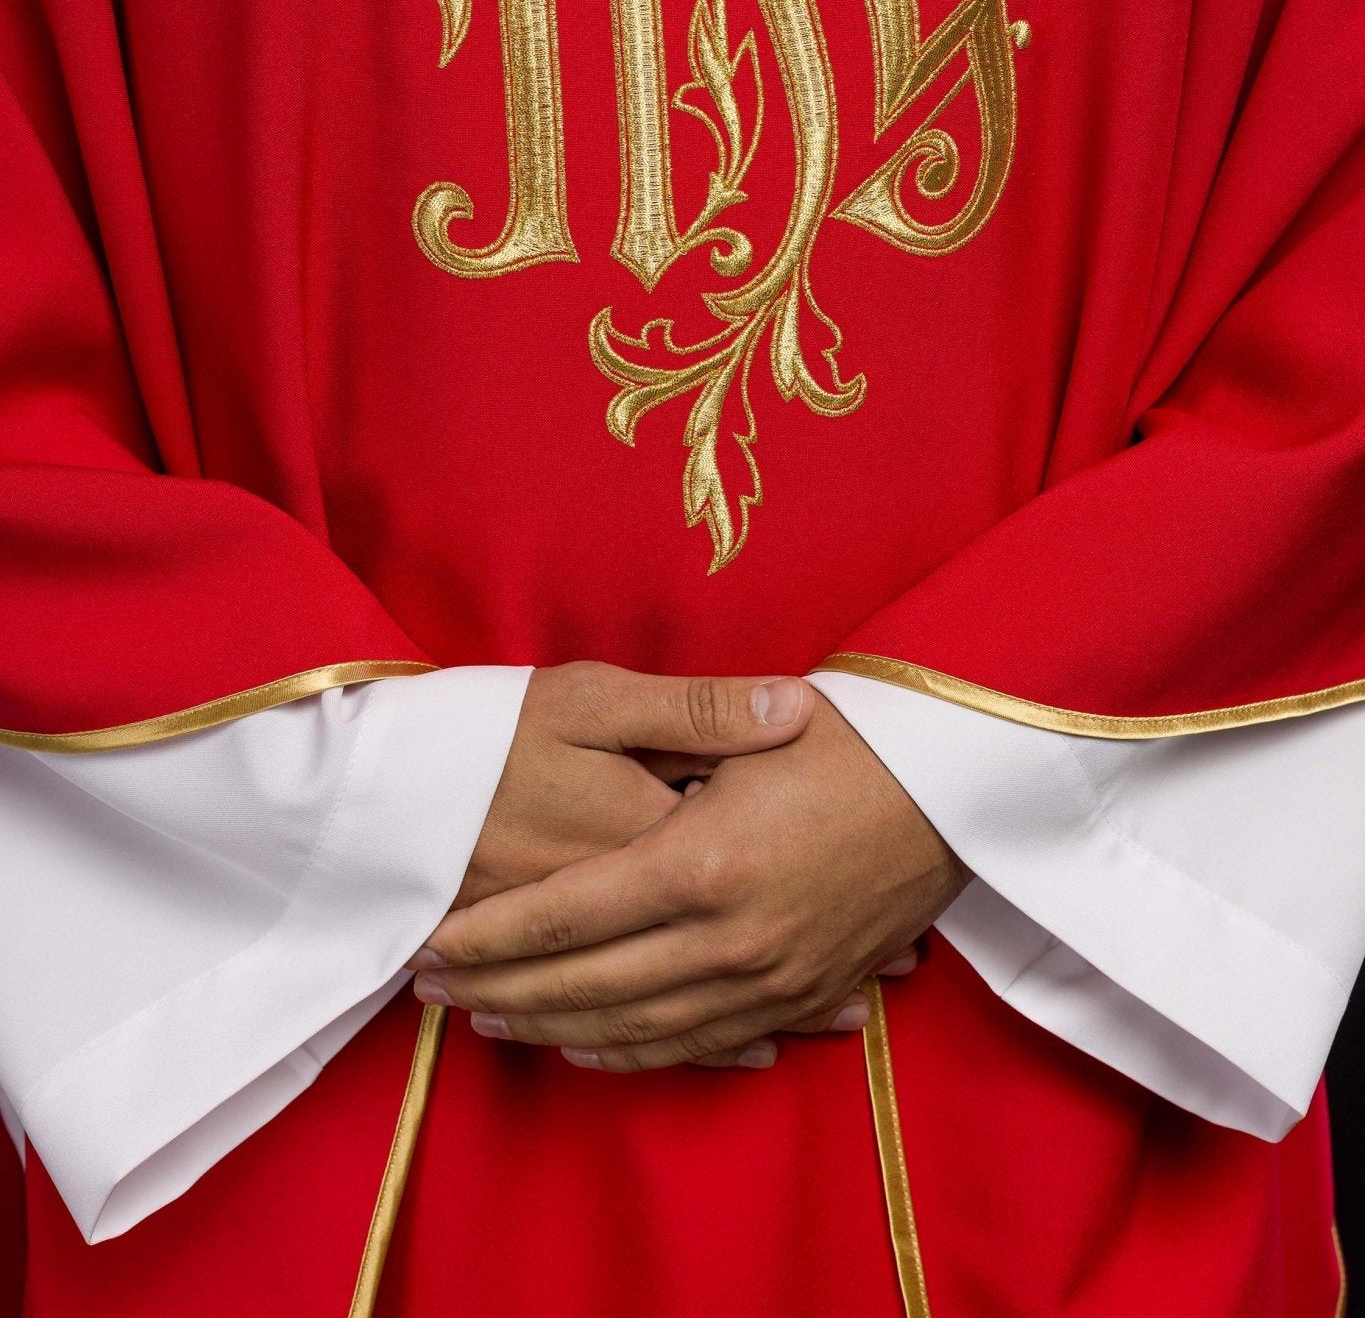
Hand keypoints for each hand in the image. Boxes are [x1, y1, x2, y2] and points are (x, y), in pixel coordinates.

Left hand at [414, 690, 966, 1068]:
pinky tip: (591, 1046)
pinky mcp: (801, 995)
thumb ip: (672, 743)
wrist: (957, 788)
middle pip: (588, 984)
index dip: (494, 935)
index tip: (436, 942)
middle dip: (502, 989)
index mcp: (703, 862)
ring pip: (637, 1025)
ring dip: (555, 1027)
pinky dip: (634, 1050)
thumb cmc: (850, 736)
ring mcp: (770, 979)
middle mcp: (731, 938)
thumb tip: (584, 774)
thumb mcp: (752, 724)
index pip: (569, 916)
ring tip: (493, 1019)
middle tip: (437, 989)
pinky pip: (699, 1043)